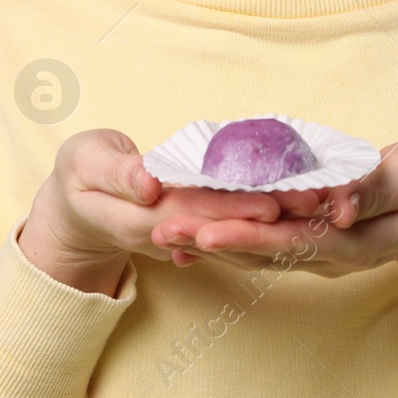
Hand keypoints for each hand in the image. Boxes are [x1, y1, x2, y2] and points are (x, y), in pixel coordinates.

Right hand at [17, 129, 326, 289]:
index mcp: (140, 219)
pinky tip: (299, 199)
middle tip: (315, 199)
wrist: (77, 204)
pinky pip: (232, 218)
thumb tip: (149, 183)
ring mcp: (183, 232)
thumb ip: (116, 174)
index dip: (234, 208)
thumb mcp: (83, 165)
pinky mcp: (194, 222)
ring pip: (234, 225)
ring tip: (319, 200)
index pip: (194, 214)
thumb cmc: (77, 175)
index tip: (271, 201)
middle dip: (271, 213)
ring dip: (276, 215)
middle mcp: (168, 233)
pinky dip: (264, 210)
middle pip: (225, 223)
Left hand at [149, 142, 397, 278]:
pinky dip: (226, 232)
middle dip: (212, 238)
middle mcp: (326, 254)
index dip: (248, 235)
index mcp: (352, 241)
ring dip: (210, 238)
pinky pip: (260, 240)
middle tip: (165, 228)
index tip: (208, 229)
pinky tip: (193, 226)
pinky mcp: (307, 238)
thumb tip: (342, 203)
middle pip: (262, 251)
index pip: (291, 241)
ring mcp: (315, 250)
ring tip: (165, 229)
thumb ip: (379, 189)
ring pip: (254, 250)